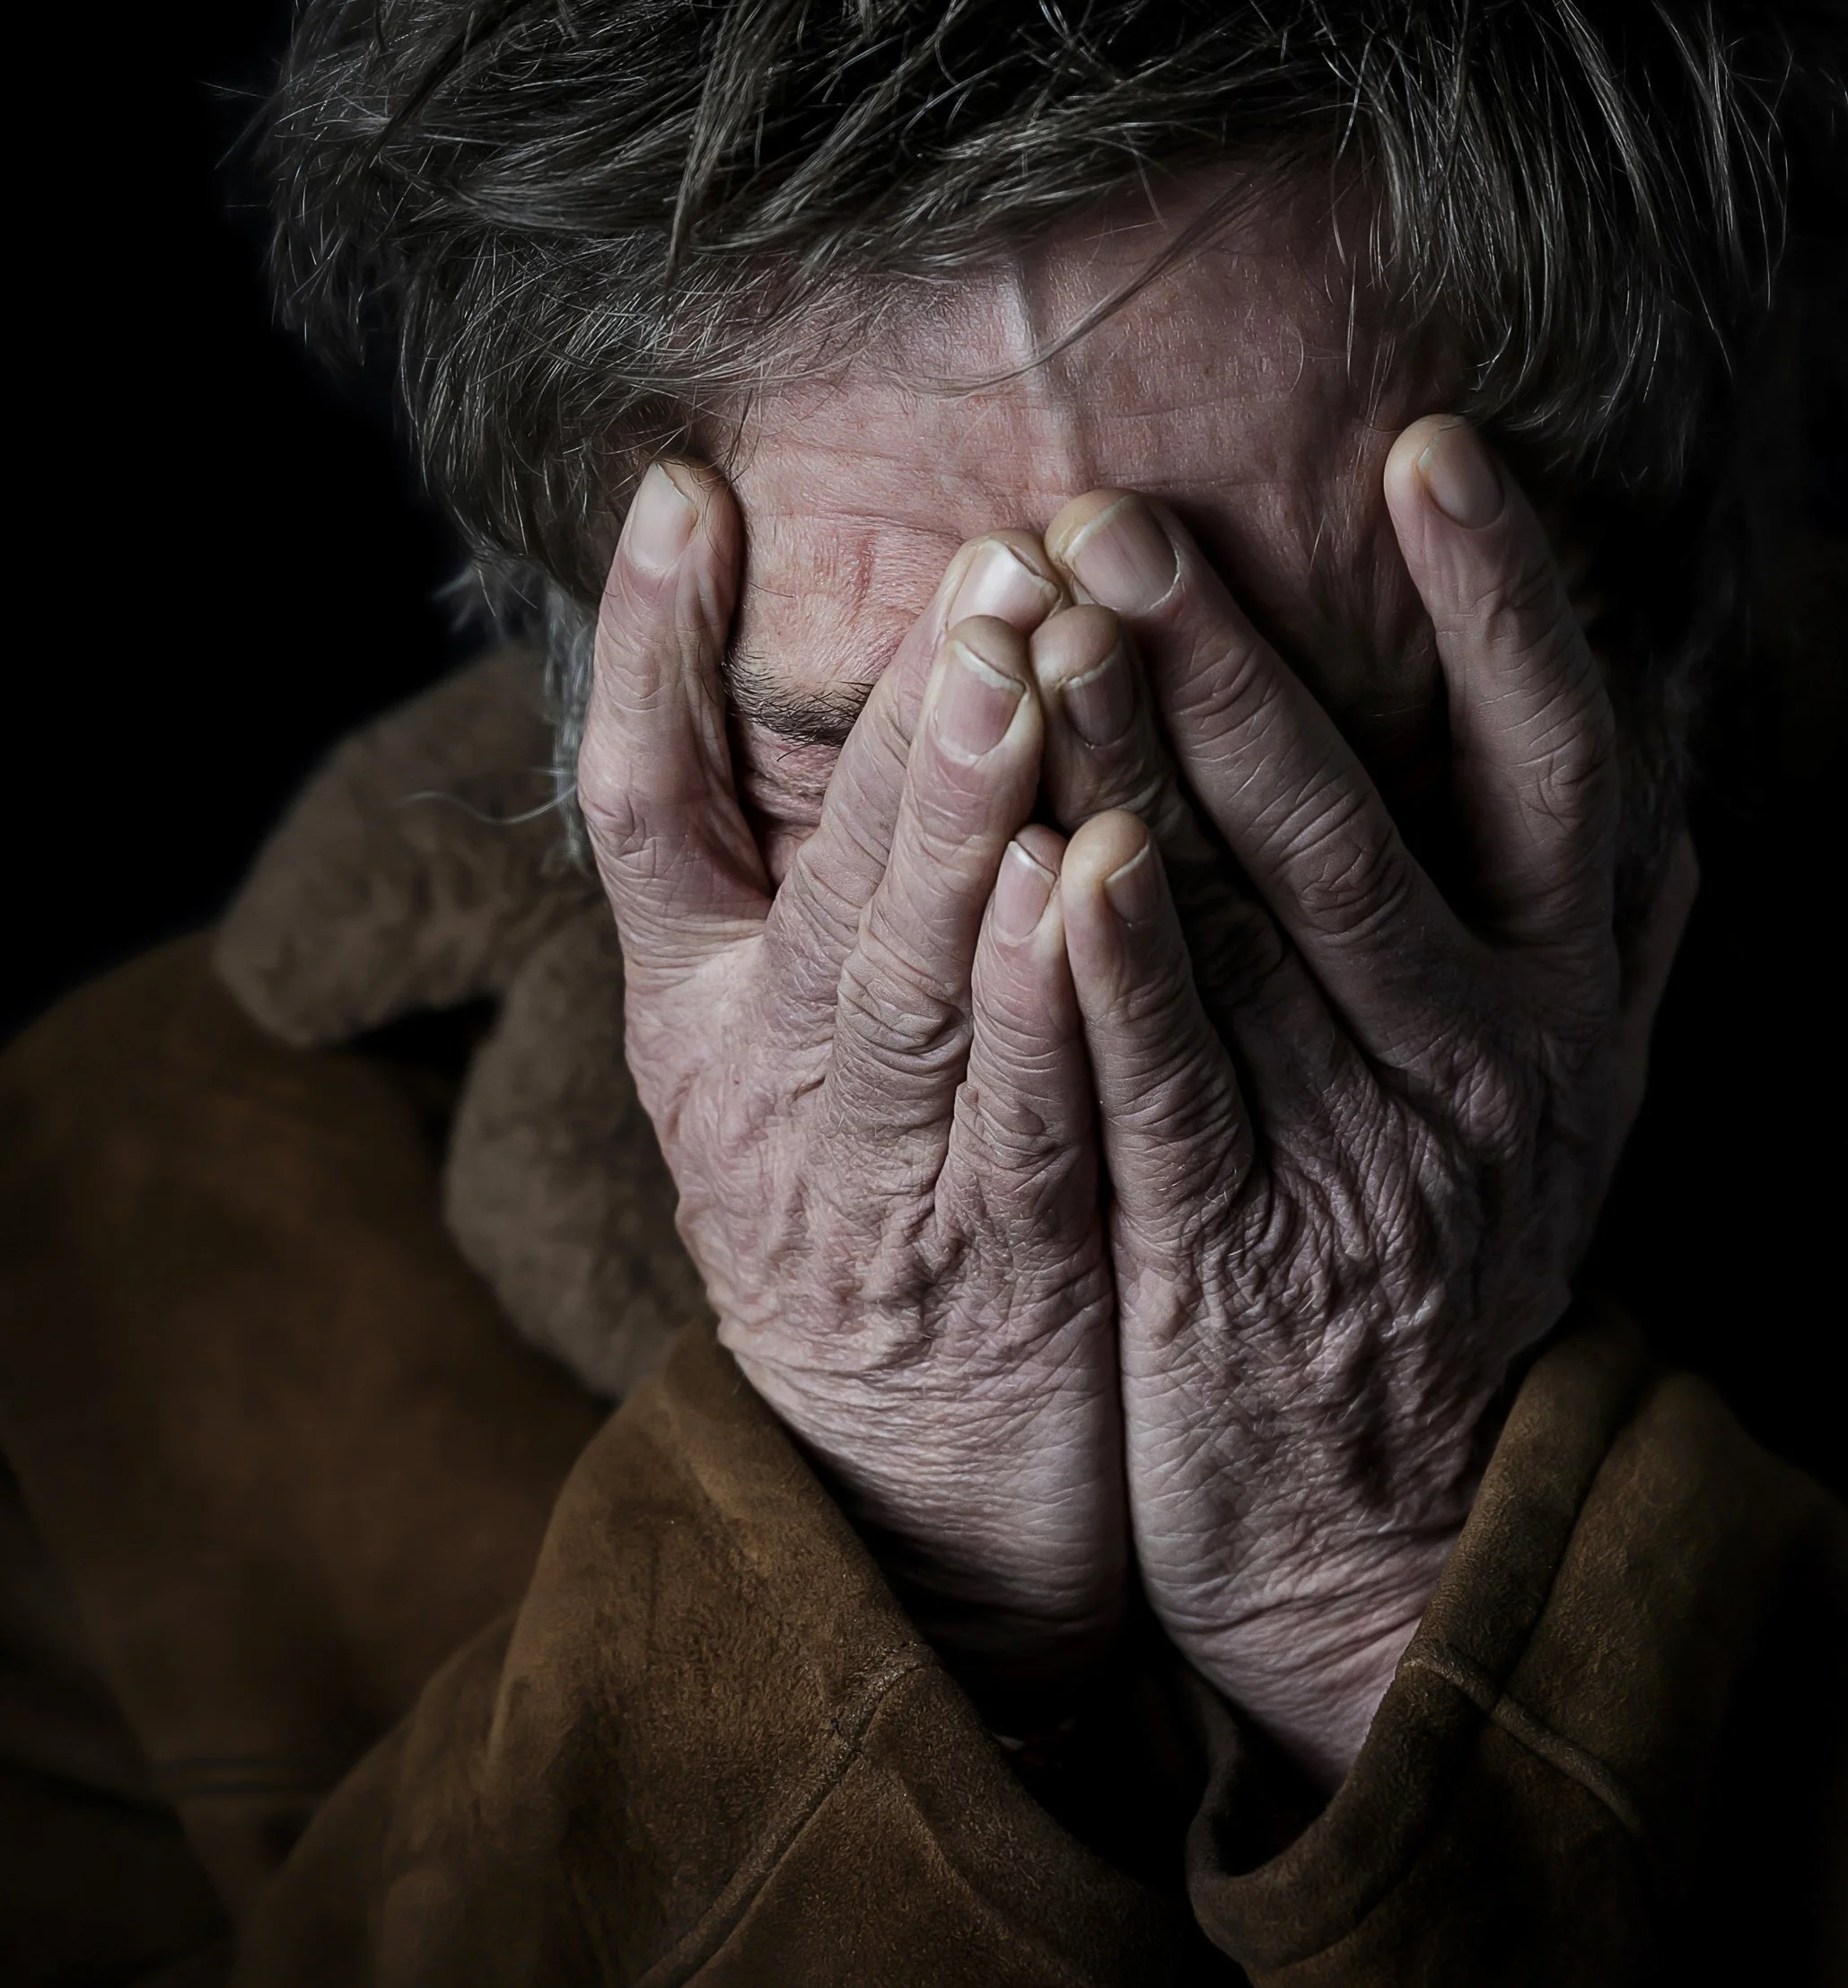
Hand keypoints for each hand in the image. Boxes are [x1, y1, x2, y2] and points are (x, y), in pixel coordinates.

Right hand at [576, 461, 1126, 1697]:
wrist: (912, 1502)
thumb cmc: (873, 1211)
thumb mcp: (786, 1044)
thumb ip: (805, 869)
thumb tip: (864, 659)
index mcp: (696, 1002)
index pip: (639, 802)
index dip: (645, 646)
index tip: (678, 485)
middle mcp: (756, 1072)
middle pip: (809, 871)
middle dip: (895, 709)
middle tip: (982, 552)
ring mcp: (865, 1172)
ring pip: (900, 975)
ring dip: (953, 816)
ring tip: (1009, 667)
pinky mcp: (991, 1261)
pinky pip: (1012, 1113)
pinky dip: (1034, 998)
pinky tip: (1068, 877)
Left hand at [1030, 417, 1693, 1786]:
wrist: (1400, 1534)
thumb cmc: (1456, 1263)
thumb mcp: (1576, 1099)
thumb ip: (1619, 932)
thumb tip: (1678, 758)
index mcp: (1571, 991)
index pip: (1560, 759)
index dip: (1506, 602)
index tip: (1432, 446)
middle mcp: (1494, 1056)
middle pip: (1368, 818)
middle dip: (1238, 653)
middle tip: (1116, 510)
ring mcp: (1374, 1155)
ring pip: (1259, 927)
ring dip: (1151, 763)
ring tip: (1052, 617)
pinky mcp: (1244, 1248)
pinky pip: (1176, 1087)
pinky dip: (1118, 971)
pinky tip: (1058, 854)